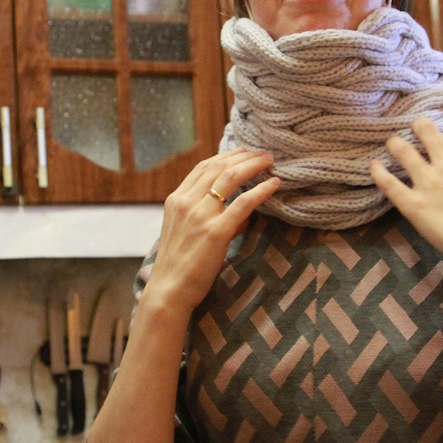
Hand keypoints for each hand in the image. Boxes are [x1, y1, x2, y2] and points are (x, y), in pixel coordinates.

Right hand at [144, 149, 280, 317]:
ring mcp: (200, 216)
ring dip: (253, 165)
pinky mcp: (216, 232)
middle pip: (218, 167)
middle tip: (263, 153)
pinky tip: (274, 184)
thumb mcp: (185, 232)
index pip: (203, 167)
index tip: (243, 152)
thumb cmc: (179, 267)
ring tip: (269, 161)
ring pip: (230, 177)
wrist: (169, 291)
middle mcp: (186, 202)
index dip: (226, 156)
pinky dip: (261, 190)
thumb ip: (208, 217)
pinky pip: (243, 203)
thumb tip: (242, 212)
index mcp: (176, 200)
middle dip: (244, 156)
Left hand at [369, 119, 442, 265]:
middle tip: (415, 128)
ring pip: (403, 150)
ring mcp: (427, 182)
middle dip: (419, 126)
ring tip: (392, 143)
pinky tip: (373, 165)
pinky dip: (378, 171)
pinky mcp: (412, 203)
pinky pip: (388, 182)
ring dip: (396, 144)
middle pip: (426, 131)